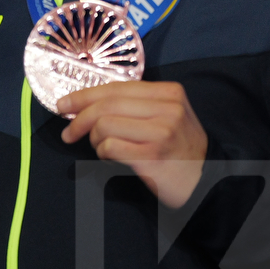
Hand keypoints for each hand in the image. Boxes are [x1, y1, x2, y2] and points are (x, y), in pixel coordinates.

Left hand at [57, 80, 208, 208]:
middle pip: (107, 104)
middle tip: (68, 132)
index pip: (116, 87)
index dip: (85, 95)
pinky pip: (110, 147)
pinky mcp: (152, 156)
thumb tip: (87, 103)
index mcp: (169, 93)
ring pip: (104, 125)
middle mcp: (168, 109)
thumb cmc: (178, 148)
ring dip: (94, 139)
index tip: (65, 104)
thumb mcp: (168, 116)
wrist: (204, 181)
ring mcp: (161, 132)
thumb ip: (135, 104)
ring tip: (102, 148)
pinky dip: (102, 153)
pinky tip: (111, 158)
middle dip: (79, 117)